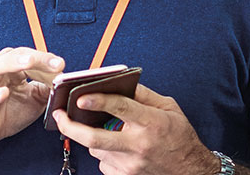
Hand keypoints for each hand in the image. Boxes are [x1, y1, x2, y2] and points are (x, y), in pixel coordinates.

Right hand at [0, 47, 64, 157]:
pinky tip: (3, 93)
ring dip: (12, 63)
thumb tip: (64, 83)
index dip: (48, 60)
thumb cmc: (5, 112)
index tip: (62, 65)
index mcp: (12, 68)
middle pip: (17, 55)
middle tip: (56, 64)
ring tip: (28, 62)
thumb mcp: (34, 101)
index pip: (31, 57)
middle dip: (38, 58)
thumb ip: (48, 90)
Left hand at [53, 83, 214, 174]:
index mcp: (150, 123)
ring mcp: (130, 164)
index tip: (80, 96)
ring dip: (94, 138)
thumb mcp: (169, 108)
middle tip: (59, 116)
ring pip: (96, 149)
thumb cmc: (180, 137)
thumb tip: (119, 84)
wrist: (190, 171)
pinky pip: (103, 163)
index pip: (119, 108)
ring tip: (106, 131)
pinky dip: (105, 153)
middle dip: (70, 126)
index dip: (98, 100)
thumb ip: (143, 95)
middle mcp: (138, 145)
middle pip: (94, 137)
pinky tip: (118, 148)